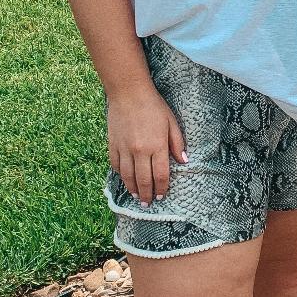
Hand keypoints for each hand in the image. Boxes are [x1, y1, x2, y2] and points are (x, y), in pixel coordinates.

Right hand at [107, 87, 187, 205]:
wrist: (128, 92)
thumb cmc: (153, 105)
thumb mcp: (171, 122)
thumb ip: (177, 143)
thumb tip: (184, 161)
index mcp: (157, 146)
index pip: (160, 175)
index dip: (162, 188)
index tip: (161, 196)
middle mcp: (140, 151)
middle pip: (143, 180)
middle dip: (146, 195)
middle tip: (147, 204)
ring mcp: (124, 148)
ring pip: (128, 176)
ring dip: (132, 189)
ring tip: (136, 197)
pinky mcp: (113, 144)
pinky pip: (115, 165)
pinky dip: (120, 175)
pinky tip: (125, 179)